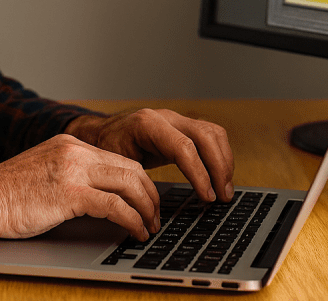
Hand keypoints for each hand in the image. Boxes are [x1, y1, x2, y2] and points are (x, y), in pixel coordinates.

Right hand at [0, 134, 159, 240]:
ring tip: (150, 227)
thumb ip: (72, 175)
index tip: (148, 200)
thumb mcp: (46, 171)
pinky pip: (114, 205)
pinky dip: (132, 220)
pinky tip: (136, 232)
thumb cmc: (9, 194)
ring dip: (146, 208)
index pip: (119, 158)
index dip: (140, 182)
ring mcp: (73, 170)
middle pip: (131, 168)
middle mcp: (75, 151)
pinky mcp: (69, 193)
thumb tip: (103, 196)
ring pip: (128, 183)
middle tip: (156, 216)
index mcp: (71, 144)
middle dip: (151, 194)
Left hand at [66, 108, 234, 204]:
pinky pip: (210, 136)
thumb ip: (136, 180)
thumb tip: (152, 209)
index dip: (199, 174)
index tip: (207, 197)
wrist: (101, 132)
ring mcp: (177, 119)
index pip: (183, 147)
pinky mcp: (183, 127)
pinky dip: (219, 155)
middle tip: (223, 196)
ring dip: (224, 162)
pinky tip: (220, 176)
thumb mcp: (115, 164)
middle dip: (219, 168)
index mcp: (147, 125)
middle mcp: (166, 117)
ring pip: (213, 133)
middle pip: (206, 136)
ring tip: (225, 190)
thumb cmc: (105, 149)